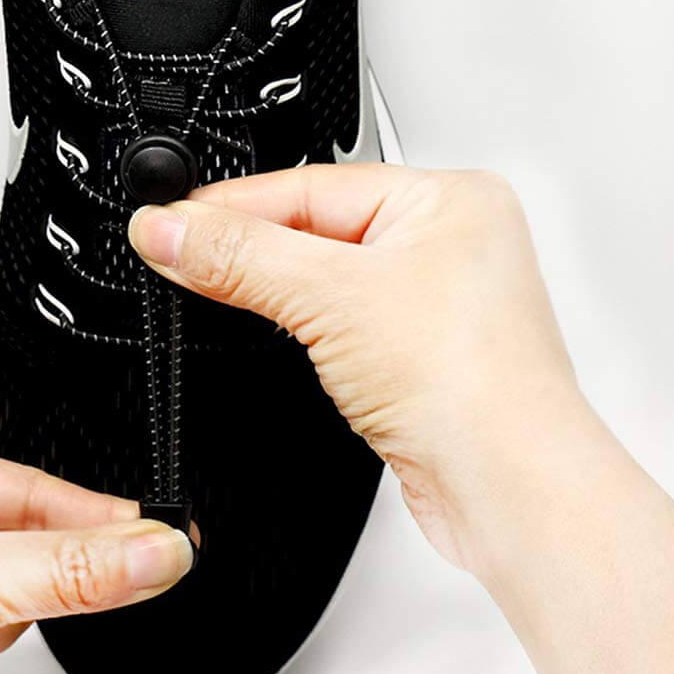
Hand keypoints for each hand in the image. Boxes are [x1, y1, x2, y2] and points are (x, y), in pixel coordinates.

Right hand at [129, 163, 673, 673]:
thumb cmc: (472, 386)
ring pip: (324, 277)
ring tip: (212, 287)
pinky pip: (339, 321)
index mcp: (449, 198)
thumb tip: (168, 229)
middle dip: (247, 244)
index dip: (231, 205)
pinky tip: (273, 332)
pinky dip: (298, 325)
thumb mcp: (332, 298)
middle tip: (178, 253)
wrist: (506, 489)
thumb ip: (239, 258)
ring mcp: (432, 304)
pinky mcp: (415, 356)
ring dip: (271, 286)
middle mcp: (447, 245)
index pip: (310, 184)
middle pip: (314, 227)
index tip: (167, 221)